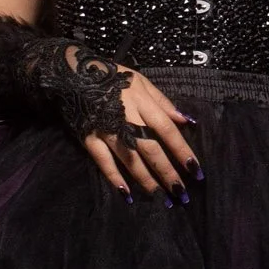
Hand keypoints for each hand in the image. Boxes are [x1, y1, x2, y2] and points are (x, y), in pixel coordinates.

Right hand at [81, 67, 202, 203]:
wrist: (73, 72)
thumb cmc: (112, 76)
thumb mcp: (141, 81)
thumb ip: (163, 102)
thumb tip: (186, 120)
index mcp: (141, 102)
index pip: (166, 129)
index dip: (181, 150)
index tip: (195, 169)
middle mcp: (126, 118)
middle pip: (150, 148)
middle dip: (166, 172)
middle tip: (181, 192)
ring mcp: (106, 130)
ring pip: (129, 159)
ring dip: (145, 179)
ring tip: (160, 197)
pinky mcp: (89, 137)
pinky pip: (103, 161)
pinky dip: (114, 177)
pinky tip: (126, 193)